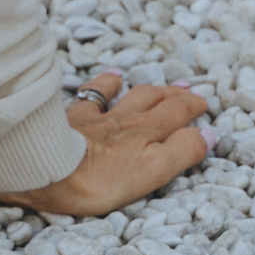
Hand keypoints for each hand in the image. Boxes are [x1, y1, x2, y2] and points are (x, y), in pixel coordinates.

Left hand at [0, 72, 212, 217]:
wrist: (47, 168)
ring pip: (131, 95)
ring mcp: (99, 117)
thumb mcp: (154, 171)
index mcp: (148, 133)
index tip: (204, 105)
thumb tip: (208, 134)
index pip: (178, 115)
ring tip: (162, 85)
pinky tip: (113, 77)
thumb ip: (183, 151)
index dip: (193, 109)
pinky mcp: (73, 119)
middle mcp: (126, 120)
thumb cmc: (101, 177)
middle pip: (158, 102)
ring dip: (150, 89)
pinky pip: (94, 93)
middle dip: (177, 97)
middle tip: (191, 93)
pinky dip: (107, 83)